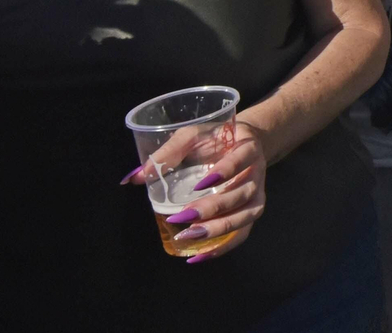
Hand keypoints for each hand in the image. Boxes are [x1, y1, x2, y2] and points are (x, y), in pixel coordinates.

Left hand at [125, 119, 266, 263]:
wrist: (245, 143)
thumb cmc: (216, 137)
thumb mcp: (193, 135)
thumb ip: (168, 152)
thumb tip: (134, 178)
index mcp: (247, 149)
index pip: (240, 161)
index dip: (224, 172)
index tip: (199, 185)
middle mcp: (257, 174)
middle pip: (242, 194)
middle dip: (214, 208)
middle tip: (184, 215)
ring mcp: (257, 195)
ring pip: (245, 217)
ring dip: (218, 229)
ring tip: (190, 235)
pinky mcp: (251, 212)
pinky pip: (242, 234)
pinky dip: (223, 247)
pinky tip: (199, 256)